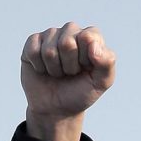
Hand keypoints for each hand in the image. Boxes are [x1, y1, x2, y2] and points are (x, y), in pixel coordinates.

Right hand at [20, 22, 115, 140]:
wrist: (57, 109)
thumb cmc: (81, 93)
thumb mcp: (101, 83)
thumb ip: (107, 63)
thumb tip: (93, 45)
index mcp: (91, 37)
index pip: (88, 37)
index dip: (85, 59)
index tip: (86, 69)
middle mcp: (71, 31)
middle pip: (67, 43)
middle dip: (69, 66)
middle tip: (70, 73)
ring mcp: (51, 35)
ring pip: (49, 50)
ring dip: (54, 69)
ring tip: (58, 73)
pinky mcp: (33, 42)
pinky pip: (33, 51)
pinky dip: (40, 67)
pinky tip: (44, 70)